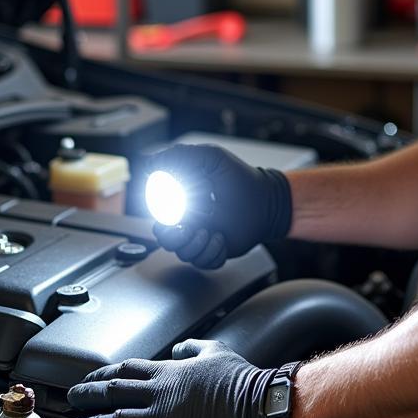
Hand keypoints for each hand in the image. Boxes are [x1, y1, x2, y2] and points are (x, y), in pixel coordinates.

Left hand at [66, 340, 303, 417]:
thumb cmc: (245, 380)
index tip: (90, 379)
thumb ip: (193, 347)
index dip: (104, 373)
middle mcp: (162, 393)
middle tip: (71, 399)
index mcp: (171, 371)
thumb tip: (180, 346)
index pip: (127, 368)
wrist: (264, 405)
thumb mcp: (217, 350)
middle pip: (114, 390)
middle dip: (88, 395)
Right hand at [145, 144, 291, 268]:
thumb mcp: (211, 158)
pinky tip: (221, 240)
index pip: (159, 219)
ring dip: (196, 245)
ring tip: (211, 232)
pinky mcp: (216, 251)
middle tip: (190, 227)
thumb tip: (149, 162)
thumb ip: (179, 155)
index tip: (173, 215)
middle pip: (166, 241)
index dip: (162, 222)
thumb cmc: (241, 179)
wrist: (267, 200)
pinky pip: (204, 262)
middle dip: (175, 237)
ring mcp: (203, 238)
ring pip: (184, 254)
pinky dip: (212, 253)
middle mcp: (190, 222)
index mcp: (183, 203)